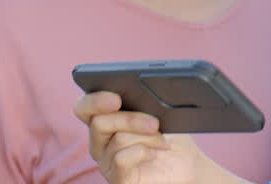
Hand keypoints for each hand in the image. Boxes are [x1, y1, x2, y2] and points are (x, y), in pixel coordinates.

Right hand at [75, 91, 209, 183]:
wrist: (185, 168)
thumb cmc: (170, 138)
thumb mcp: (161, 115)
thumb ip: (145, 103)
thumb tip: (144, 94)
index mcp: (106, 120)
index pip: (84, 107)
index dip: (95, 100)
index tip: (116, 98)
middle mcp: (100, 142)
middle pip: (99, 122)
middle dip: (131, 118)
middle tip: (155, 123)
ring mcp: (107, 162)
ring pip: (118, 139)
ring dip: (148, 137)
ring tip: (163, 141)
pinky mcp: (118, 179)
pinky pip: (121, 160)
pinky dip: (142, 152)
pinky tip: (154, 154)